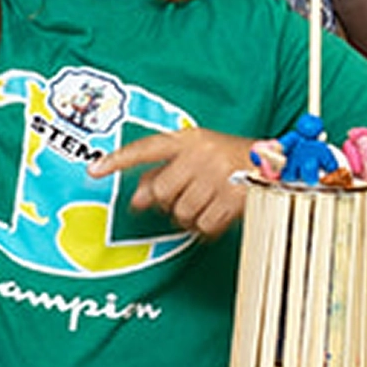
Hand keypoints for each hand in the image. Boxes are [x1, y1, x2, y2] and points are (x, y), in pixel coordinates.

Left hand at [103, 127, 255, 244]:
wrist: (274, 164)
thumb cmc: (227, 158)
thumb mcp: (194, 155)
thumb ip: (162, 172)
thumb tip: (136, 201)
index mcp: (187, 139)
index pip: (145, 149)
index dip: (117, 160)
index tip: (93, 171)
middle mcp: (200, 154)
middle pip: (161, 191)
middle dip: (167, 201)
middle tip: (183, 197)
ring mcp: (218, 176)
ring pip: (182, 211)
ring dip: (187, 216)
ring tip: (203, 203)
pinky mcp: (234, 199)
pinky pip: (204, 225)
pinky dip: (206, 226)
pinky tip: (215, 214)